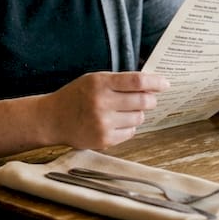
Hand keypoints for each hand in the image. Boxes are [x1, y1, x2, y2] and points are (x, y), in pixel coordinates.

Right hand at [44, 71, 164, 148]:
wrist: (53, 119)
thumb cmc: (76, 96)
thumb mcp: (94, 80)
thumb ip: (119, 81)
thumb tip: (151, 85)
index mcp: (100, 83)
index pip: (137, 82)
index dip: (155, 82)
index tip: (165, 84)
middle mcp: (102, 102)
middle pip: (143, 101)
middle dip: (149, 100)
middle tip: (147, 99)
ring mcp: (103, 123)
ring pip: (139, 118)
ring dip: (136, 114)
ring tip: (121, 111)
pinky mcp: (104, 139)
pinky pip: (130, 132)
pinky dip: (128, 126)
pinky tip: (114, 122)